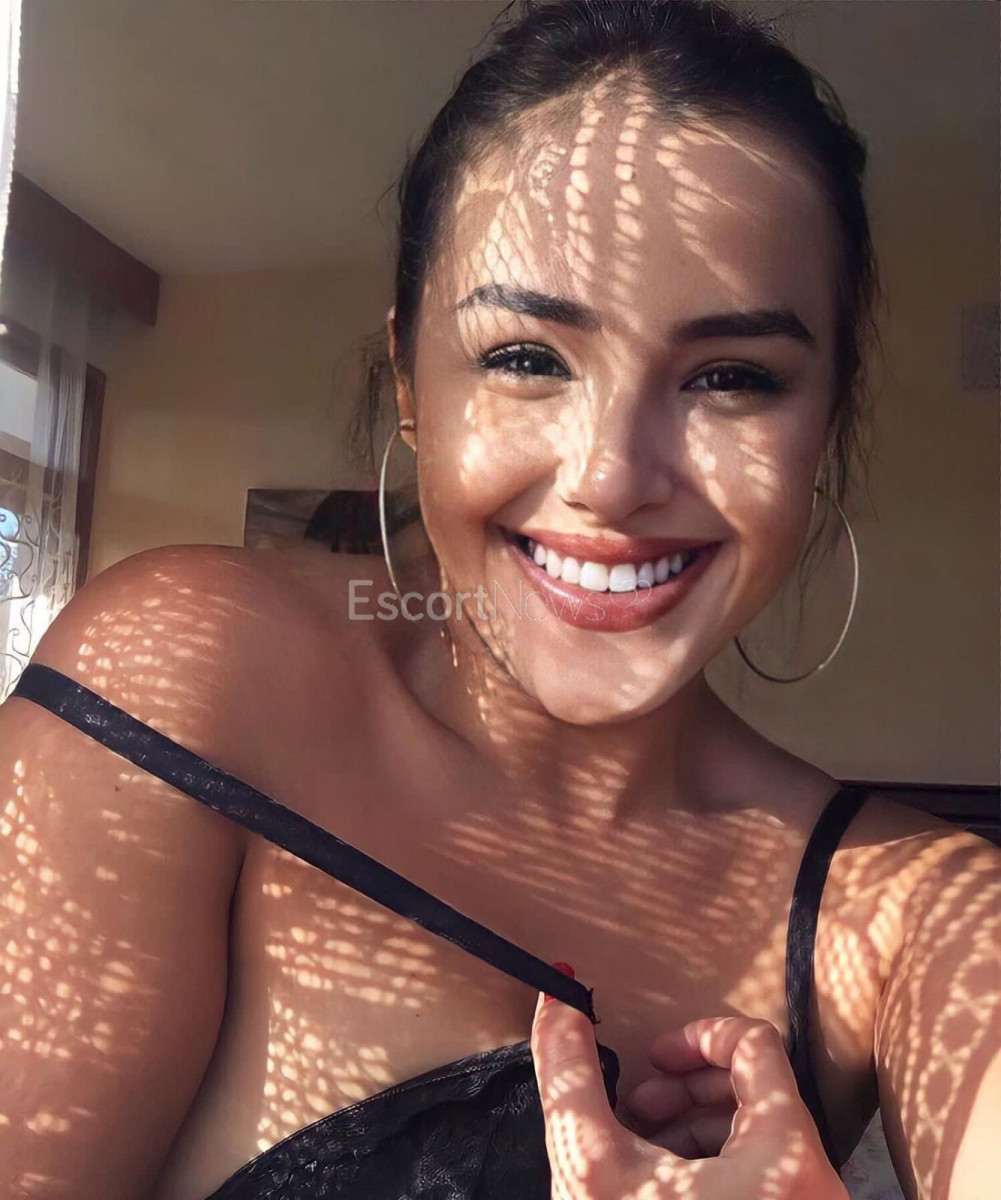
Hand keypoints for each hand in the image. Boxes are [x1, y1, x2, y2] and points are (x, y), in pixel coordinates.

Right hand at [530, 975, 848, 1199]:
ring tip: (644, 1155)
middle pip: (757, 1091)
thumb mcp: (592, 1166)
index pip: (754, 1044)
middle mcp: (814, 1185)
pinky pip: (763, 1181)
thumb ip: (569, 1075)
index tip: (651, 1060)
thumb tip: (558, 997)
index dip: (694, 1038)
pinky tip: (664, 1193)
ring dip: (696, 1131)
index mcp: (784, 1153)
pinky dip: (715, 1172)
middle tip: (639, 1112)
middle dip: (686, 1091)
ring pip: (760, 1140)